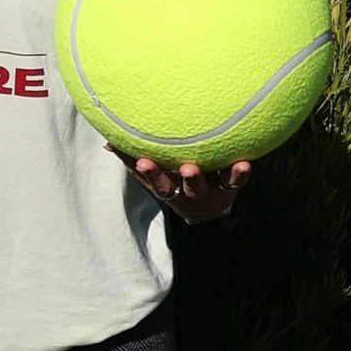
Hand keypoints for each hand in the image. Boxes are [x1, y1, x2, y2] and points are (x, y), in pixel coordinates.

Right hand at [126, 153, 251, 222]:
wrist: (211, 209)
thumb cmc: (177, 181)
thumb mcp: (158, 175)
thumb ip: (135, 160)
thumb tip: (107, 142)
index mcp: (169, 188)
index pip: (154, 182)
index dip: (147, 173)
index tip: (141, 161)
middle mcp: (187, 192)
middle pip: (175, 187)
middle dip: (163, 177)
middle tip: (155, 165)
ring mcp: (209, 190)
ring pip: (201, 187)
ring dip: (197, 179)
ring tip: (192, 167)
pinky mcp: (229, 186)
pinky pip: (235, 181)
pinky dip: (239, 174)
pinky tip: (243, 162)